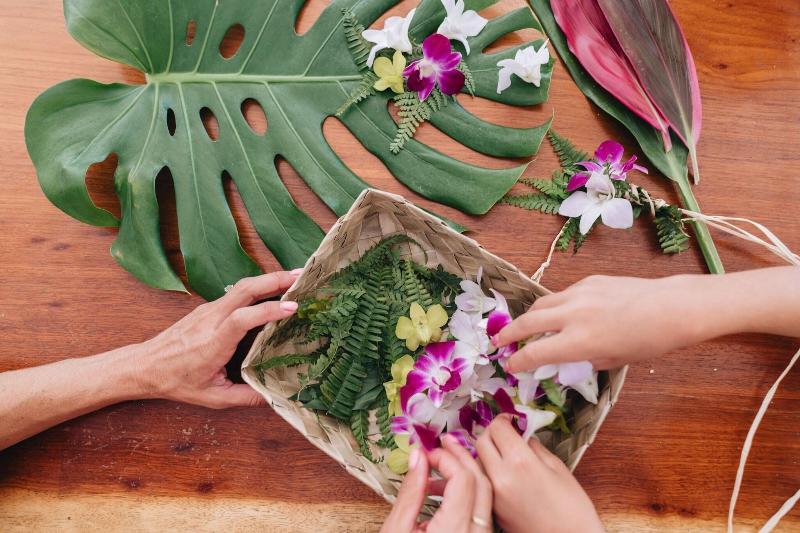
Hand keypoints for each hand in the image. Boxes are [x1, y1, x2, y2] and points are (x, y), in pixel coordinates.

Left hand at [134, 271, 300, 407]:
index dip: (268, 311)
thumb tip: (275, 396)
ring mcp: (208, 310)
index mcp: (212, 344)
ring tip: (294, 278)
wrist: (144, 366)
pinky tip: (273, 290)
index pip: (241, 319)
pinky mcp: (208, 308)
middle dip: (274, 280)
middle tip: (302, 277)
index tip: (293, 307)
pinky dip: (258, 287)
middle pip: (244, 290)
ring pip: (242, 287)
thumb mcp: (213, 398)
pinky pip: (236, 292)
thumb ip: (246, 397)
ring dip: (268, 279)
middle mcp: (210, 320)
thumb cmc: (177, 382)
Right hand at [382, 436, 492, 532]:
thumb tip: (418, 457)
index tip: (426, 454)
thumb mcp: (396, 530)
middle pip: (481, 482)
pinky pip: (483, 510)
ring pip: (486, 495)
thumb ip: (409, 493)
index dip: (445, 458)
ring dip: (466, 474)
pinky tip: (445, 491)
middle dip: (461, 457)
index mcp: (454, 530)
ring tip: (440, 467)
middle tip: (444, 442)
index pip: (463, 479)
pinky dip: (469, 493)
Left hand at [476, 416, 603, 532]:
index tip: (510, 420)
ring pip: (477, 461)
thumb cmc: (572, 507)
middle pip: (481, 441)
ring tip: (501, 452)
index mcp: (521, 462)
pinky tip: (502, 472)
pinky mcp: (493, 508)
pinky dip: (488, 470)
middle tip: (504, 433)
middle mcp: (501, 477)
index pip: (497, 428)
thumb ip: (535, 447)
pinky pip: (483, 480)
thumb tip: (522, 436)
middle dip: (491, 432)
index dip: (504, 419)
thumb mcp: (558, 467)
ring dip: (486, 452)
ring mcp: (494, 494)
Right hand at [495, 274, 701, 372]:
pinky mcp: (588, 281)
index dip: (518, 361)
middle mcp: (573, 314)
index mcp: (579, 341)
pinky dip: (554, 305)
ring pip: (541, 304)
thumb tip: (563, 362)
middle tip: (498, 342)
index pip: (535, 353)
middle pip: (528, 322)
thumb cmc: (648, 341)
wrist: (672, 308)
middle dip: (509, 333)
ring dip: (529, 316)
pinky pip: (562, 295)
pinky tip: (561, 314)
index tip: (510, 366)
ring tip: (524, 326)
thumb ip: (582, 361)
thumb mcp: (612, 359)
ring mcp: (579, 294)